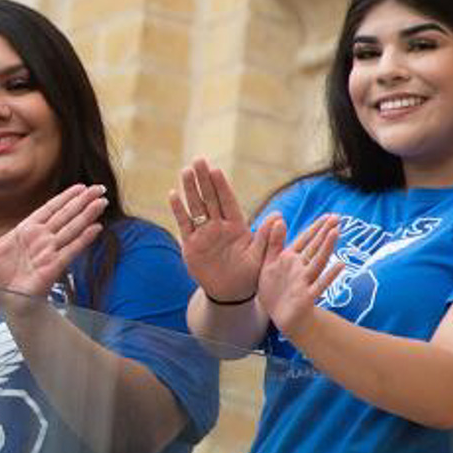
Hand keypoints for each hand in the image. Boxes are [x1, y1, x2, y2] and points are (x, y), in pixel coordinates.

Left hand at [0, 183, 106, 300]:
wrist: (5, 300)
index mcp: (27, 231)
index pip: (50, 209)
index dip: (65, 197)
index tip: (80, 186)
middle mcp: (42, 239)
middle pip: (65, 215)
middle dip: (82, 201)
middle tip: (99, 187)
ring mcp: (49, 252)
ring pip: (71, 229)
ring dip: (87, 215)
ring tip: (102, 202)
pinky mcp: (53, 267)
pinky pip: (70, 250)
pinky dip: (83, 239)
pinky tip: (96, 228)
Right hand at [170, 158, 268, 303]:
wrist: (230, 292)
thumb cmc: (249, 275)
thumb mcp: (261, 256)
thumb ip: (267, 236)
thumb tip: (279, 216)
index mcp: (237, 226)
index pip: (228, 201)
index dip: (222, 186)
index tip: (216, 169)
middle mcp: (219, 226)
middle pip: (210, 198)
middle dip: (204, 179)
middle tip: (198, 160)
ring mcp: (204, 233)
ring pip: (196, 207)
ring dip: (190, 189)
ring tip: (185, 171)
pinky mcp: (191, 243)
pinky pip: (184, 224)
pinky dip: (178, 210)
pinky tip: (173, 194)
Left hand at [255, 212, 342, 334]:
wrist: (280, 316)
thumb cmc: (276, 289)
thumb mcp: (268, 263)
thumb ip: (273, 243)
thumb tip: (279, 219)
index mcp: (290, 258)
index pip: (305, 240)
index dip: (316, 228)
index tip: (329, 215)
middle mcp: (300, 267)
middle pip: (315, 247)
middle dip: (324, 233)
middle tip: (338, 218)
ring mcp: (305, 281)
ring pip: (318, 262)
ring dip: (327, 248)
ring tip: (336, 233)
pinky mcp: (307, 296)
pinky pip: (319, 285)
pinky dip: (329, 276)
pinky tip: (340, 265)